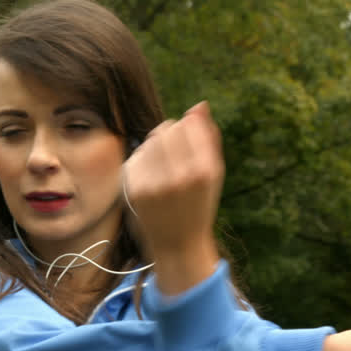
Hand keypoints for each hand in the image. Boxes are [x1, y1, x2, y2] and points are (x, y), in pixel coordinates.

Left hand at [122, 101, 223, 295]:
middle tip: (173, 156)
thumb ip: (209, 137)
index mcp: (206, 170)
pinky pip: (137, 156)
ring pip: (150, 140)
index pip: (188, 124)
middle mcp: (181, 176)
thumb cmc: (199, 204)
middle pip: (167, 128)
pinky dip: (143, 161)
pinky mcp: (135, 189)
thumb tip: (199, 106)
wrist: (177, 244)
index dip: (187, 130)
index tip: (187, 144)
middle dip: (170, 136)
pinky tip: (151, 178)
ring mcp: (156, 183)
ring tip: (163, 168)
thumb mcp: (215, 174)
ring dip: (156, 147)